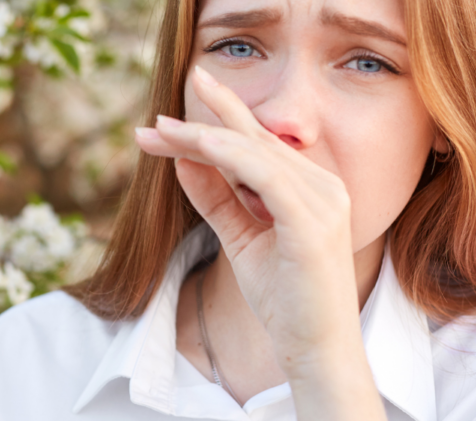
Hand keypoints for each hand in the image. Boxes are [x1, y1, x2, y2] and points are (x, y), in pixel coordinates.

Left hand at [135, 65, 362, 371]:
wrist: (317, 351)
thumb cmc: (285, 301)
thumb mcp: (241, 240)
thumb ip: (217, 199)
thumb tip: (183, 161)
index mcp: (312, 187)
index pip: (254, 145)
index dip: (211, 126)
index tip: (163, 125)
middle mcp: (324, 185)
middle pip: (251, 142)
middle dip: (197, 129)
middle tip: (152, 123)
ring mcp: (323, 201)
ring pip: (253, 152)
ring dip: (202, 138)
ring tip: (159, 132)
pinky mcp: (312, 222)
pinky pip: (265, 175)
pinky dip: (229, 156)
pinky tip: (195, 146)